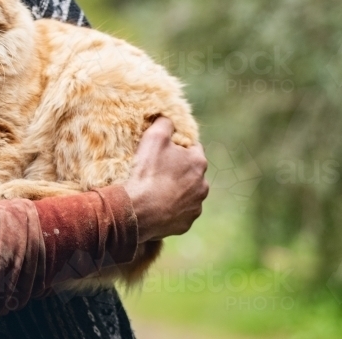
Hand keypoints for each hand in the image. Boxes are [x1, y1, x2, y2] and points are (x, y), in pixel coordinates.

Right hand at [123, 117, 208, 242]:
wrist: (138, 209)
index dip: (177, 146)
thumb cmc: (147, 172)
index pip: (193, 147)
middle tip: (157, 169)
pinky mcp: (186, 223)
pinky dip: (171, 208)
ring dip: (176, 190)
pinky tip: (156, 204)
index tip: (163, 149)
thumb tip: (168, 118)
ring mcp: (195, 206)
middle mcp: (203, 185)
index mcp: (199, 163)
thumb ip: (165, 123)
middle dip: (177, 169)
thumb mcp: (154, 137)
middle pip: (190, 172)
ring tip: (155, 189)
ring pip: (187, 193)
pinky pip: (180, 212)